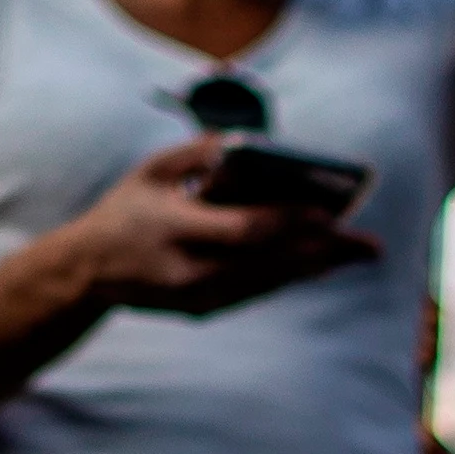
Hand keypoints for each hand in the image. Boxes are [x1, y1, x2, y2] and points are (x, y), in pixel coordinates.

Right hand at [62, 136, 375, 315]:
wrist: (87, 272)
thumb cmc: (127, 209)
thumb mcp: (152, 169)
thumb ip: (201, 152)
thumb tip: (254, 143)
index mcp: (174, 229)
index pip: (244, 229)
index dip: (290, 222)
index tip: (330, 211)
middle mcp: (189, 270)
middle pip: (268, 263)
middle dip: (322, 252)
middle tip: (367, 243)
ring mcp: (197, 297)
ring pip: (269, 282)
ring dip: (316, 266)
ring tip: (358, 252)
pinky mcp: (203, 310)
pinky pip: (257, 291)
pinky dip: (291, 275)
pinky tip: (323, 262)